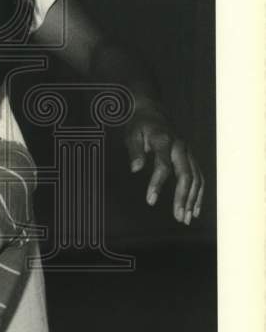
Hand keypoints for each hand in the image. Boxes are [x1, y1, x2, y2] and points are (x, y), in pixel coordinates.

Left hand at [125, 102, 203, 224]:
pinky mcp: (191, 157)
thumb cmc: (139, 126)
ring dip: (192, 200)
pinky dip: (199, 194)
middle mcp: (181, 147)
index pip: (163, 165)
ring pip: (196, 178)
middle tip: (179, 218)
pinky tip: (195, 210)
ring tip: (186, 219)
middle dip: (183, 198)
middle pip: (186, 175)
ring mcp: (189, 152)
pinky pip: (199, 177)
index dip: (157, 184)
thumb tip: (135, 168)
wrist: (153, 112)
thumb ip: (134, 151)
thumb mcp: (131, 134)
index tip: (150, 202)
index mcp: (164, 141)